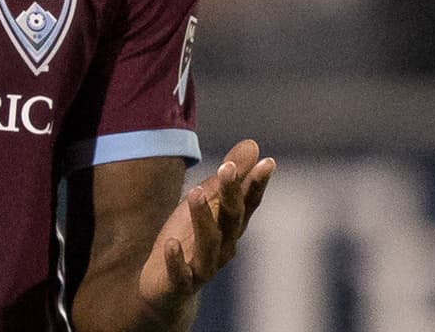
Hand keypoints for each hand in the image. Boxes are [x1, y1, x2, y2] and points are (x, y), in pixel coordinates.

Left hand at [138, 139, 273, 313]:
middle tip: (227, 167)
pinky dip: (177, 260)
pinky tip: (171, 243)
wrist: (167, 288)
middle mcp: (224, 247)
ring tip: (194, 192)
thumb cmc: (190, 238)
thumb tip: (253, 145)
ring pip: (208, 244)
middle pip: (231, 220)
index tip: (267, 161)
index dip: (257, 184)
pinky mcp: (180, 283)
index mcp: (231, 226)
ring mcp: (203, 267)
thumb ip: (228, 178)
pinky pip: (181, 274)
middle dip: (231, 194)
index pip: (248, 203)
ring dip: (203, 218)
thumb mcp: (206, 202)